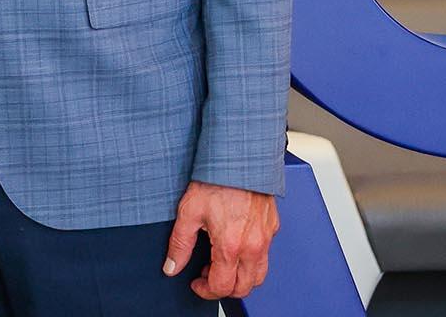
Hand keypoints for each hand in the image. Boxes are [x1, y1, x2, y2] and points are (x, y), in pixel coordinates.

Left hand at [162, 180, 278, 299]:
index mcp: (231, 245)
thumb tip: (172, 266)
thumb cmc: (217, 178)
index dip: (206, 290)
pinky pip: (266, 253)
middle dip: (225, 288)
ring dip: (241, 277)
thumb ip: (180, 244)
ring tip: (222, 261)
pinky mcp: (272, 226)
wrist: (239, 156)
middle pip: (245, 287)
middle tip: (208, 274)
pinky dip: (252, 259)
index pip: (222, 287)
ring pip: (259, 274)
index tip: (197, 283)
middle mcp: (254, 245)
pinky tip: (236, 244)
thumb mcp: (189, 211)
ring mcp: (266, 237)